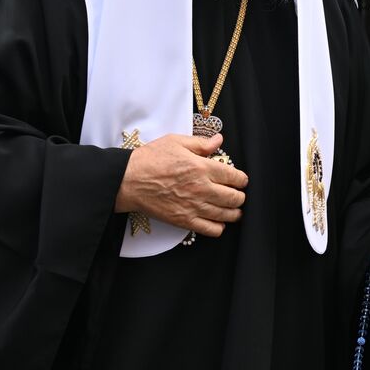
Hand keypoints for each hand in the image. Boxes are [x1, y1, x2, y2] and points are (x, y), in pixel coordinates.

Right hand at [113, 133, 247, 237]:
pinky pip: (210, 230)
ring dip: (234, 213)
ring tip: (234, 210)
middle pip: (235, 198)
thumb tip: (219, 140)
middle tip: (238, 195)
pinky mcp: (184, 220)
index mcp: (203, 167)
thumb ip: (201, 143)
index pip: (235, 177)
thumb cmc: (150, 159)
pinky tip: (218, 222)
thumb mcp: (176, 142)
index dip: (242, 179)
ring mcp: (194, 206)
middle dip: (240, 196)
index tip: (241, 180)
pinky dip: (219, 228)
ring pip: (226, 215)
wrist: (128, 180)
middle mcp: (202, 188)